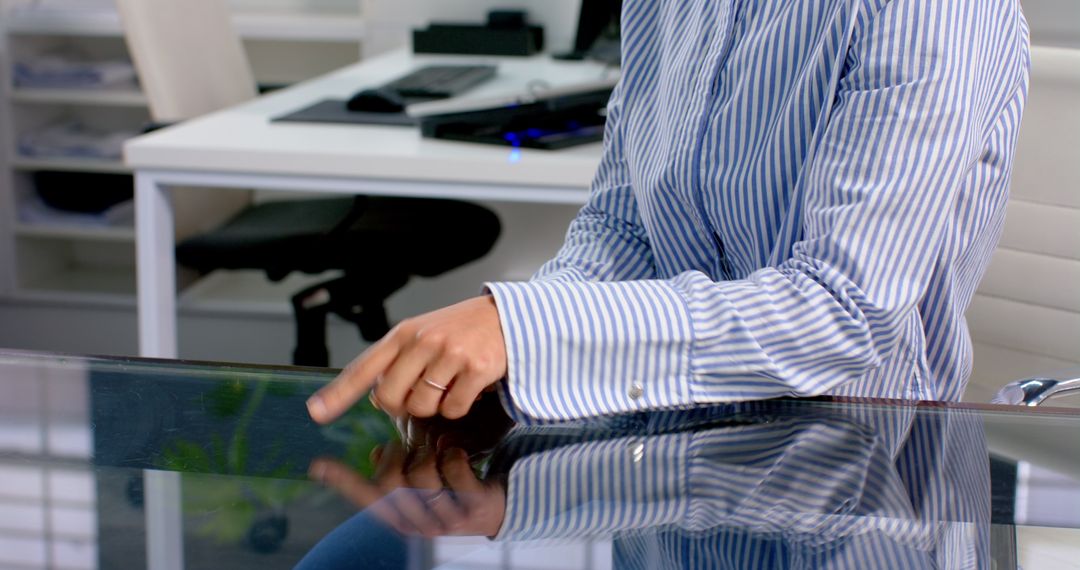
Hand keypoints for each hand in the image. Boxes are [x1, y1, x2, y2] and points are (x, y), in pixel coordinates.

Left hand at [307, 296, 507, 422]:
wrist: (507, 316)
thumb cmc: (460, 330)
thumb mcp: (422, 335)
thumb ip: (396, 362)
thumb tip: (372, 398)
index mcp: (402, 334)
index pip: (362, 368)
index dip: (337, 394)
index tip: (316, 413)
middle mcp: (422, 341)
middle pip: (388, 398)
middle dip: (401, 406)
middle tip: (420, 394)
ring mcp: (449, 354)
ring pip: (421, 407)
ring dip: (434, 407)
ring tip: (449, 386)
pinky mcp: (476, 368)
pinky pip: (453, 409)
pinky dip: (459, 407)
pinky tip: (468, 388)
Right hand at [310, 447, 505, 537]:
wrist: (501, 510)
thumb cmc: (453, 492)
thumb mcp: (422, 484)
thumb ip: (398, 472)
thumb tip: (376, 456)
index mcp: (400, 517)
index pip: (364, 497)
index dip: (341, 480)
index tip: (317, 464)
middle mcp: (419, 524)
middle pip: (391, 482)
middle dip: (399, 455)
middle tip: (409, 445)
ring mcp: (446, 520)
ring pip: (423, 473)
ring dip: (431, 452)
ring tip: (438, 448)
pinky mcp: (473, 508)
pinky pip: (453, 468)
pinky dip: (454, 453)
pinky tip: (457, 451)